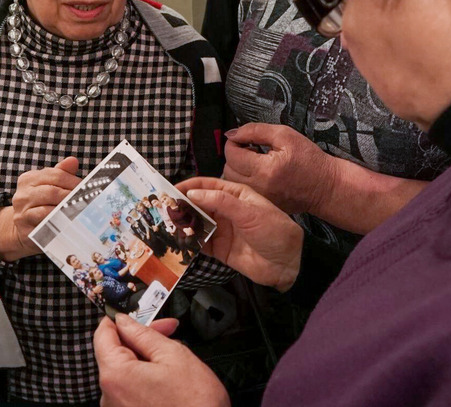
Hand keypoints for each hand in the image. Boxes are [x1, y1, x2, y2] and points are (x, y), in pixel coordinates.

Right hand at [0, 156, 79, 260]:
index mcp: (28, 179)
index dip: (74, 181)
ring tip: (81, 211)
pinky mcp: (25, 230)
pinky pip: (45, 225)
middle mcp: (22, 194)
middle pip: (52, 192)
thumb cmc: (41, 204)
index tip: (87, 188)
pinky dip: (58, 223)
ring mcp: (22, 213)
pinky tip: (69, 222)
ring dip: (66, 210)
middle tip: (87, 201)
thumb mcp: (49, 186)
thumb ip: (61, 173)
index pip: (55, 175)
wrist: (24, 229)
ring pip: (48, 209)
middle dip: (72, 196)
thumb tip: (73, 161)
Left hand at [95, 315, 227, 406]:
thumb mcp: (173, 356)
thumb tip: (125, 321)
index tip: (137, 313)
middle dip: (141, 338)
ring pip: (126, 371)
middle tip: (168, 330)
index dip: (120, 319)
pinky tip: (169, 376)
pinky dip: (146, 378)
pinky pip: (131, 389)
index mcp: (115, 375)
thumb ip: (144, 334)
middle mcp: (109, 396)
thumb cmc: (195, 403)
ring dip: (146, 358)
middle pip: (116, 353)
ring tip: (174, 356)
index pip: (103, 335)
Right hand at [176, 177, 301, 290]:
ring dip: (182, 223)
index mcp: (236, 195)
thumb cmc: (275, 231)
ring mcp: (222, 230)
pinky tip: (177, 241)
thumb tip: (193, 193)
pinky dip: (188, 242)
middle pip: (198, 204)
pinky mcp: (219, 249)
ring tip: (164, 224)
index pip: (207, 185)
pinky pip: (200, 243)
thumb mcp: (250, 212)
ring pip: (196, 223)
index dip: (189, 186)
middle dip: (181, 205)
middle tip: (162, 208)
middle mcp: (226, 210)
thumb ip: (221, 202)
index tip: (170, 189)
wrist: (288, 264)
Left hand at [223, 123, 334, 214]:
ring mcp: (259, 199)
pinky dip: (245, 181)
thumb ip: (255, 130)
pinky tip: (260, 173)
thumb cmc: (310, 160)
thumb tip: (233, 133)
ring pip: (232, 183)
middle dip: (235, 156)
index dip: (234, 141)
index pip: (231, 154)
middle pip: (227, 170)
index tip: (245, 138)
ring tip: (255, 161)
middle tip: (251, 149)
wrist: (326, 187)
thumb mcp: (285, 135)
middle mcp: (258, 188)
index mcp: (264, 169)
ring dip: (238, 169)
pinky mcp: (262, 205)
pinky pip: (243, 192)